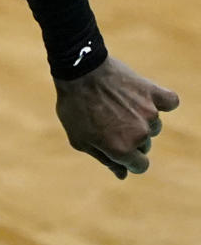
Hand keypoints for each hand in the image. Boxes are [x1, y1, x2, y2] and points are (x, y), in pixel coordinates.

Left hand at [55, 56, 178, 178]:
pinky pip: (170, 101)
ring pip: (154, 125)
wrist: (78, 69)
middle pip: (145, 145)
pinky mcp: (151, 92)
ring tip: (119, 104)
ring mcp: (148, 112)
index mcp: (122, 150)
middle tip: (111, 120)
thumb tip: (123, 175)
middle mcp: (139, 134)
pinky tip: (148, 98)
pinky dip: (163, 101)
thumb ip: (104, 159)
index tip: (117, 146)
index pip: (140, 166)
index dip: (128, 159)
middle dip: (131, 137)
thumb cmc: (75, 106)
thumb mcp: (80, 139)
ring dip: (142, 119)